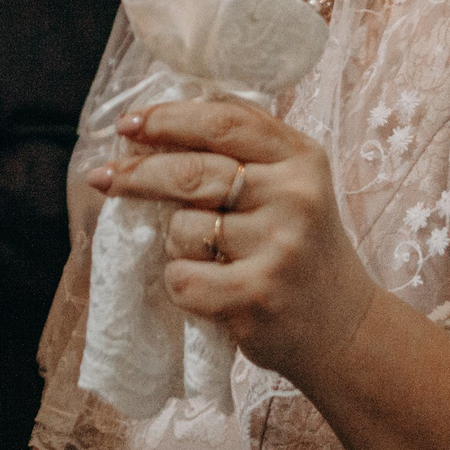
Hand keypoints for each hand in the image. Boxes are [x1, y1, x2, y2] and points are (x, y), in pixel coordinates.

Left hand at [88, 98, 379, 388]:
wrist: (346, 331)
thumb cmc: (301, 251)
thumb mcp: (291, 186)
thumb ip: (241, 150)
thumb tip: (154, 126)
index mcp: (300, 158)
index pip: (223, 121)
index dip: (167, 119)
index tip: (128, 124)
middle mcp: (294, 196)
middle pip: (191, 172)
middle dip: (136, 173)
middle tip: (103, 177)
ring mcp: (278, 246)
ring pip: (181, 228)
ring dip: (176, 244)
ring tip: (209, 259)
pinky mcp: (257, 295)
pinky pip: (182, 278)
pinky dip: (181, 284)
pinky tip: (208, 290)